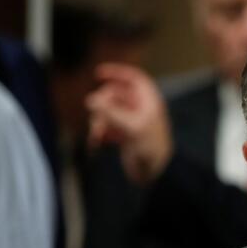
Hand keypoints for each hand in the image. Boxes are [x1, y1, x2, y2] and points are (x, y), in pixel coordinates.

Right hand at [86, 63, 172, 185]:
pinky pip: (107, 126)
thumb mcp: (132, 127)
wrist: (156, 175)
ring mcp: (131, 122)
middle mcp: (140, 109)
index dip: (117, 72)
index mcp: (148, 102)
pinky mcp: (124, 135)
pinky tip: (97, 142)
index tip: (98, 73)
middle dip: (101, 106)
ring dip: (98, 122)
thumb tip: (90, 100)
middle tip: (96, 119)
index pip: (133, 78)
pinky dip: (100, 132)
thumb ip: (111, 112)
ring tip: (96, 136)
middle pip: (114, 95)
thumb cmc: (152, 150)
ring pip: (107, 111)